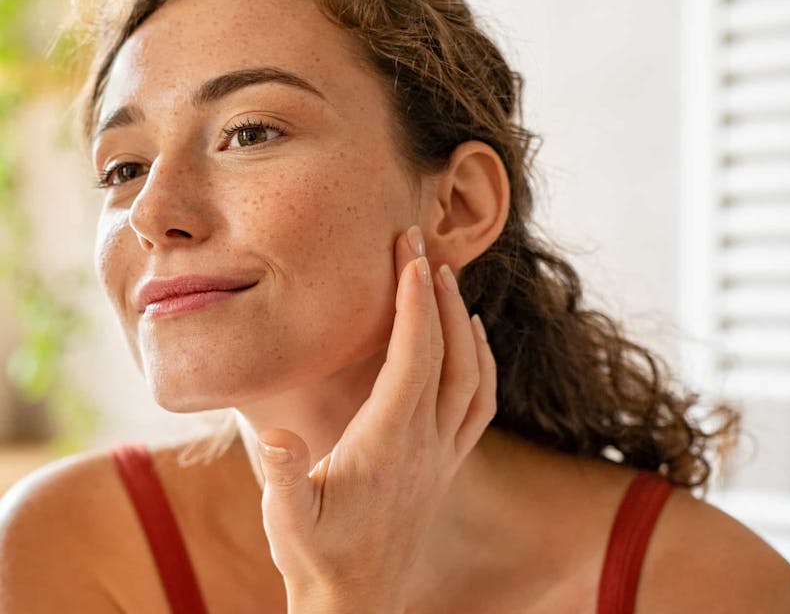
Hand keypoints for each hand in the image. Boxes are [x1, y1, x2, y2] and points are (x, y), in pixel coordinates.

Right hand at [255, 225, 496, 611]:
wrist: (357, 602)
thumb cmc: (316, 557)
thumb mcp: (286, 521)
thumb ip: (280, 477)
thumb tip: (272, 434)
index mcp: (388, 443)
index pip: (413, 358)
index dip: (413, 303)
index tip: (408, 255)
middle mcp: (426, 443)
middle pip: (447, 353)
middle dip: (436, 293)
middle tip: (421, 244)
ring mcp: (443, 453)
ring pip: (472, 374)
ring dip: (462, 321)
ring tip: (445, 278)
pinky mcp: (448, 463)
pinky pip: (480, 403)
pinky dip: (483, 362)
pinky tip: (474, 338)